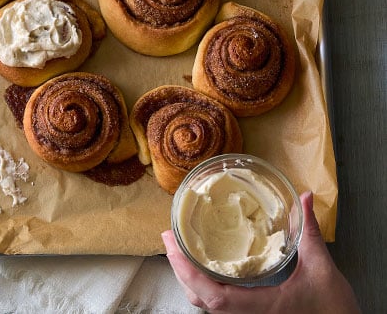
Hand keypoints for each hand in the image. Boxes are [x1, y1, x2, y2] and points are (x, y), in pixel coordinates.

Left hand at [162, 192, 360, 313]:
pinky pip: (218, 305)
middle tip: (168, 238)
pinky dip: (203, 285)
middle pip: (200, 300)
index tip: (172, 245)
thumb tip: (304, 198)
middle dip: (179, 269)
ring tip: (179, 250)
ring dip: (188, 277)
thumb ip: (309, 232)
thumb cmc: (334, 312)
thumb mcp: (322, 269)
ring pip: (207, 305)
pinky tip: (203, 267)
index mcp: (259, 307)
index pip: (212, 295)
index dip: (186, 271)